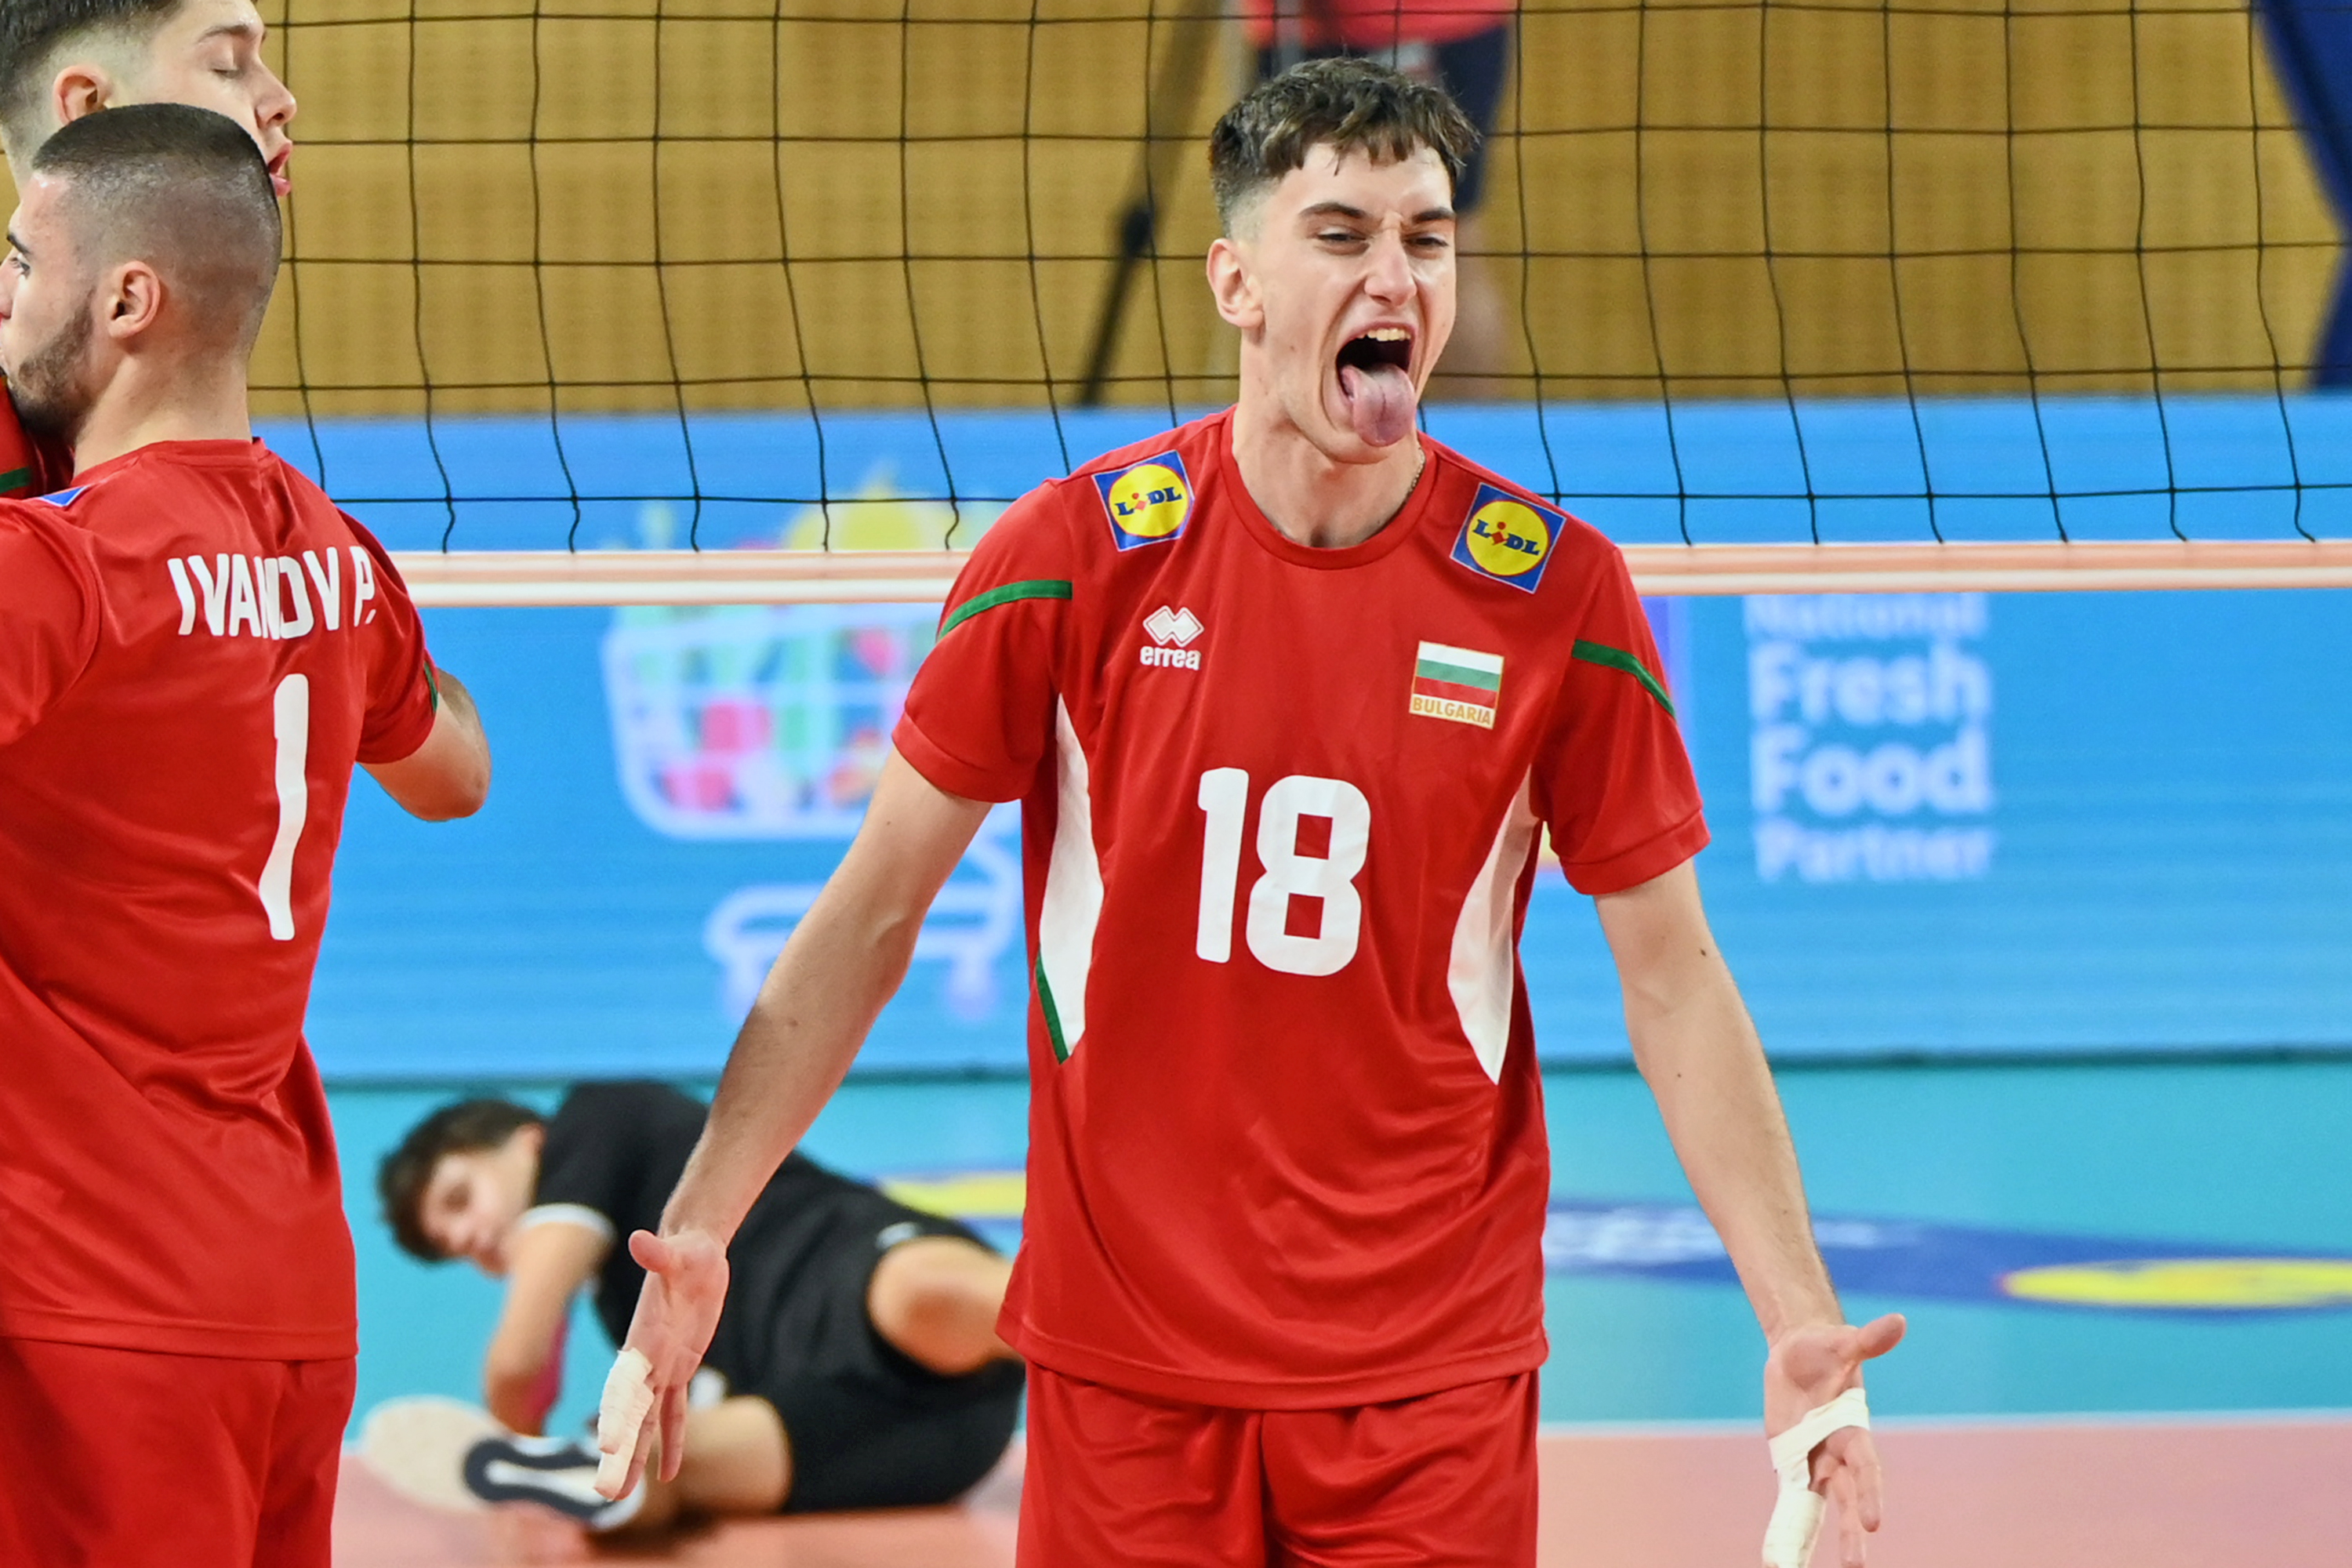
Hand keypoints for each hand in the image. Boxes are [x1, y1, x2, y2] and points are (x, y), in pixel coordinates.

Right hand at [593, 1227, 727, 1498]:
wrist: (693, 1248)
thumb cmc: (688, 1249)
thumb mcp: (680, 1252)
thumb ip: (660, 1252)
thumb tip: (641, 1239)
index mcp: (642, 1337)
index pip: (627, 1382)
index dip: (619, 1413)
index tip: (609, 1447)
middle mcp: (645, 1357)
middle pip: (630, 1413)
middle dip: (620, 1452)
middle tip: (606, 1493)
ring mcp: (661, 1365)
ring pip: (646, 1421)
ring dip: (636, 1456)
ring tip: (620, 1495)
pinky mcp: (680, 1366)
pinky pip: (674, 1411)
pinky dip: (672, 1440)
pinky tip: (668, 1472)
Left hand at [1763, 1313, 1905, 1566]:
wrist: (1800, 1353)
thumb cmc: (1825, 1348)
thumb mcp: (1840, 1343)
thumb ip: (1867, 1340)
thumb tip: (1899, 1321)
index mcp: (1854, 1431)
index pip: (1866, 1469)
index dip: (1872, 1493)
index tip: (1876, 1522)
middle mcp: (1838, 1454)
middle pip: (1849, 1500)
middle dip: (1853, 1533)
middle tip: (1856, 1567)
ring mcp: (1816, 1463)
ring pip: (1823, 1509)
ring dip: (1819, 1539)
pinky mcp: (1793, 1465)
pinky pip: (1792, 1502)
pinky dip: (1788, 1528)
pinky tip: (1780, 1558)